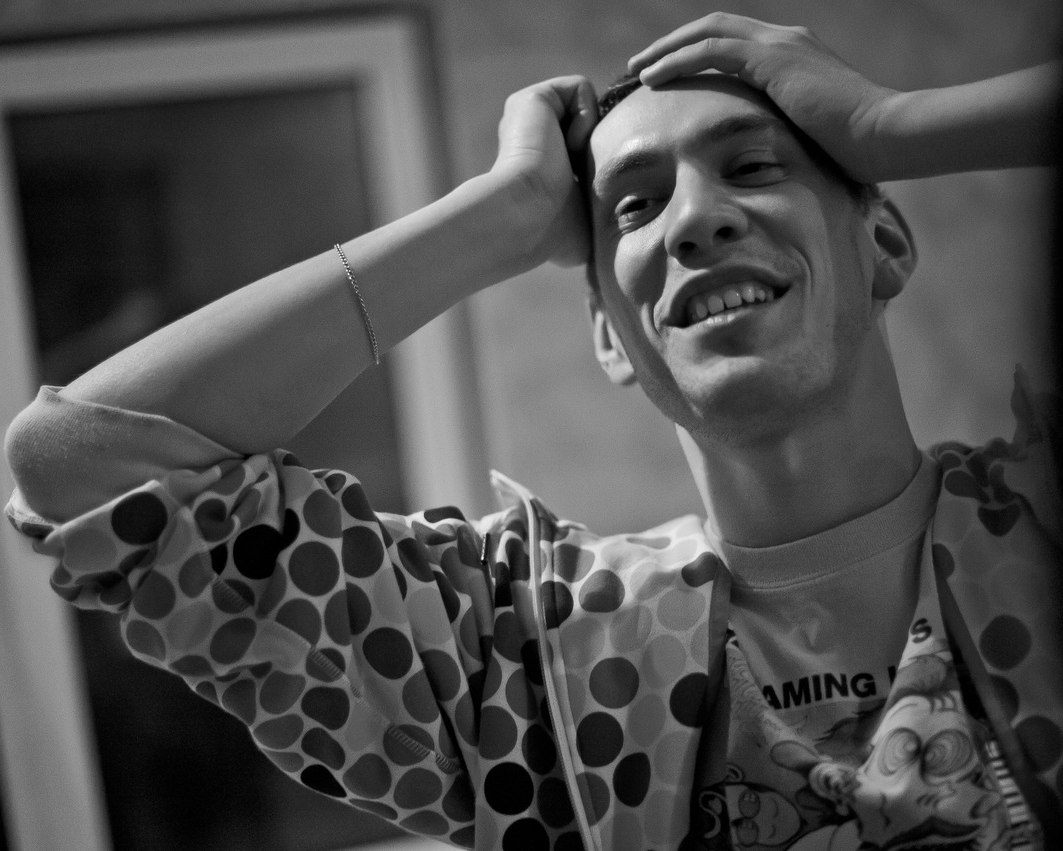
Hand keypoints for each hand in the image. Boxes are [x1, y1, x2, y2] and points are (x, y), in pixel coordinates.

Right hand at [490, 75, 597, 266]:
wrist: (526, 217)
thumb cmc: (551, 235)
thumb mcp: (585, 229)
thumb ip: (602, 220)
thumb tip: (621, 244)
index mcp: (543, 167)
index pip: (587, 152)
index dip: (603, 163)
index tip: (596, 186)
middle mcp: (534, 138)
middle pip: (592, 125)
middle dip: (601, 144)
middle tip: (587, 173)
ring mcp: (531, 117)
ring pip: (587, 106)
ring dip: (590, 133)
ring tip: (570, 161)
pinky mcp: (532, 98)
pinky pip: (579, 87)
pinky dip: (585, 114)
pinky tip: (567, 143)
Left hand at [627, 13, 896, 182]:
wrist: (884, 137)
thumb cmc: (855, 151)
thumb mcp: (809, 135)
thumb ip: (783, 132)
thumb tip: (764, 162)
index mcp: (793, 54)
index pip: (734, 43)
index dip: (698, 53)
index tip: (669, 74)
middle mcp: (785, 40)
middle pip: (715, 28)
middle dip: (675, 44)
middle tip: (641, 65)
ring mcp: (780, 44)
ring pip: (707, 32)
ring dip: (667, 49)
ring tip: (636, 70)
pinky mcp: (773, 58)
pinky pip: (711, 50)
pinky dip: (678, 60)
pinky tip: (652, 77)